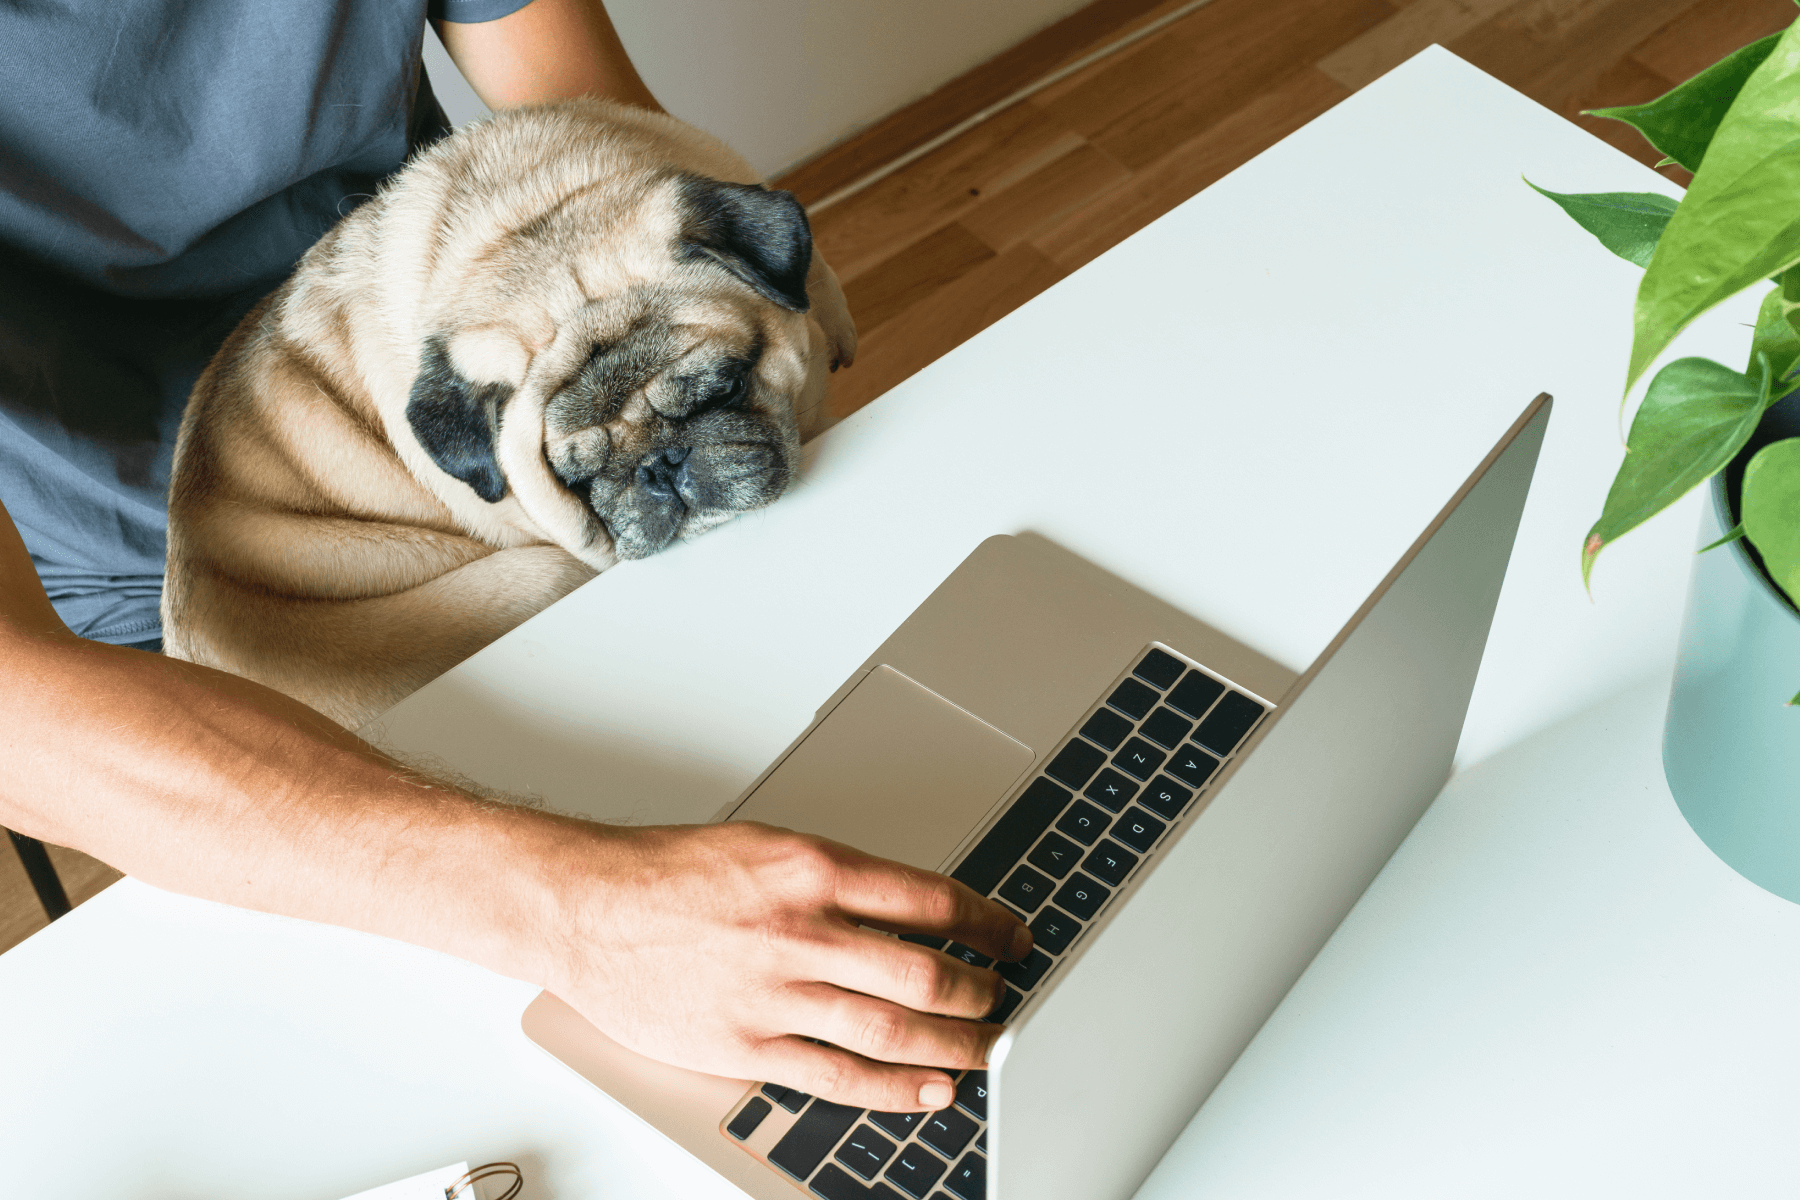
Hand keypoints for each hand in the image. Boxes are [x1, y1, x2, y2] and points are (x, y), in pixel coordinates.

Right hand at [540, 820, 1032, 1110]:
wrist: (586, 907)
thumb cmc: (669, 873)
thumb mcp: (767, 846)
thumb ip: (837, 879)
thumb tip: (911, 911)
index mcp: (813, 868)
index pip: (932, 899)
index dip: (988, 924)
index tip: (1012, 937)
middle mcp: (801, 929)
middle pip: (926, 973)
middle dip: (982, 993)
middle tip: (1005, 1000)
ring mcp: (775, 992)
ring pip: (894, 1031)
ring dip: (956, 1046)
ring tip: (986, 1049)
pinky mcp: (746, 1045)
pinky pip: (839, 1077)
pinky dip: (896, 1090)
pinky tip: (930, 1090)